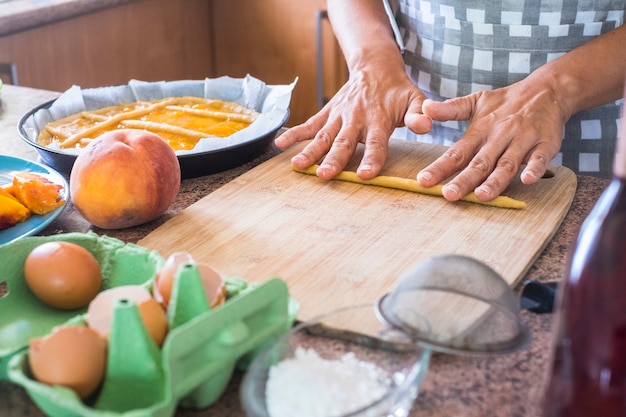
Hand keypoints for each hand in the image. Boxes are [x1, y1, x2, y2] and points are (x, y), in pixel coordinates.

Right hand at [275, 60, 431, 180]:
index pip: (376, 143)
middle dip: (333, 159)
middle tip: (324, 175)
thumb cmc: (397, 91)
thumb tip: (425, 125)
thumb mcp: (415, 98)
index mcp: (377, 119)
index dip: (372, 159)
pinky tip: (280, 145)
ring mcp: (338, 116)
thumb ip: (419, 114)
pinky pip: (309, 125)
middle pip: (343, 143)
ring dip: (310, 151)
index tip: (365, 174)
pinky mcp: (327, 114)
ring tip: (298, 166)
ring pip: (323, 136)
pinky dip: (294, 134)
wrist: (375, 67)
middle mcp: (355, 119)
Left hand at [418, 77, 568, 200]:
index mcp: (480, 130)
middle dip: (464, 180)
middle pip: (480, 162)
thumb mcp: (476, 101)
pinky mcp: (545, 144)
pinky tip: (527, 180)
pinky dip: (534, 168)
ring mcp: (523, 140)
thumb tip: (425, 108)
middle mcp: (499, 136)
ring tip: (482, 196)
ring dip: (495, 180)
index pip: (457, 152)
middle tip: (449, 195)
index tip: (423, 181)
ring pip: (507, 164)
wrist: (547, 90)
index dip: (440, 167)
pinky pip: (540, 158)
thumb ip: (450, 109)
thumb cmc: (506, 103)